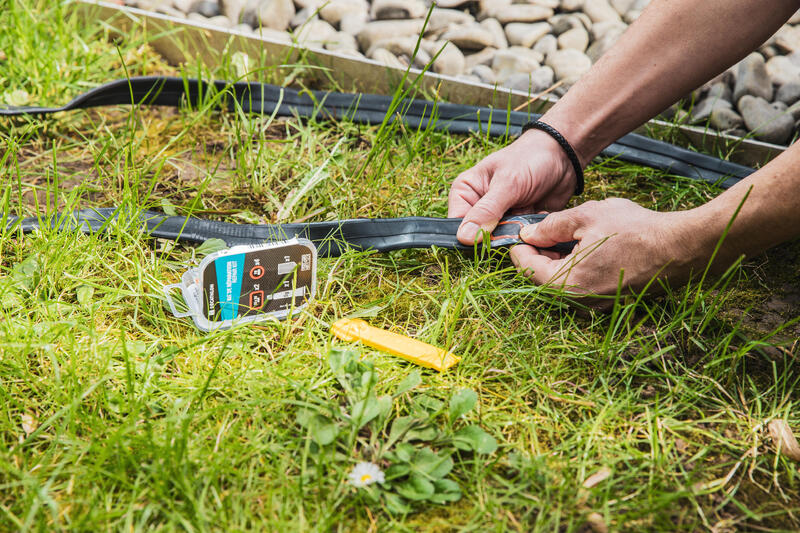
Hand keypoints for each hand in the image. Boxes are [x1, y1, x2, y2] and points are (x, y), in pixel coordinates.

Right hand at [447, 129, 578, 244]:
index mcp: (466, 192)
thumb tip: (464, 237)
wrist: (563, 156)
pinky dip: (527, 236)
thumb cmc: (530, 159)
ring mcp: (498, 217)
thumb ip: (487, 211)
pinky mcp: (516, 224)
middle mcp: (478, 206)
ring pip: (498, 241)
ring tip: (528, 219)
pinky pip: (517, 240)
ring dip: (514, 236)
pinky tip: (537, 222)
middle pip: (477, 236)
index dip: (469, 236)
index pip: (457, 223)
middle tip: (515, 224)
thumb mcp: (507, 183)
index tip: (487, 239)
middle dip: (496, 237)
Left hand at [510, 198, 702, 304]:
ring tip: (561, 235)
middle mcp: (579, 302)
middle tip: (538, 231)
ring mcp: (596, 305)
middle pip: (543, 279)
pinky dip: (574, 267)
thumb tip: (528, 234)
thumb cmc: (636, 230)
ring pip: (562, 283)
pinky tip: (582, 246)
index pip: (528, 270)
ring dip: (556, 260)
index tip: (518, 233)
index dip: (519, 250)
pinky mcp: (609, 301)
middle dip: (537, 254)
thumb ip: (551, 226)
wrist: (681, 247)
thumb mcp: (586, 217)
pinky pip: (581, 286)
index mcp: (568, 284)